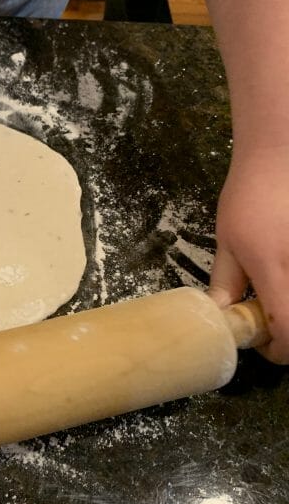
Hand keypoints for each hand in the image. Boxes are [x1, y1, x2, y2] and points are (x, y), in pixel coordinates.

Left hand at [208, 145, 288, 362]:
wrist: (283, 152)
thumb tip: (221, 316)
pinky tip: (287, 274)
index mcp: (275, 266)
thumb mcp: (228, 241)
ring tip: (280, 296)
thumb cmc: (250, 195)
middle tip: (275, 324)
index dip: (280, 351)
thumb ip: (227, 283)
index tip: (266, 346)